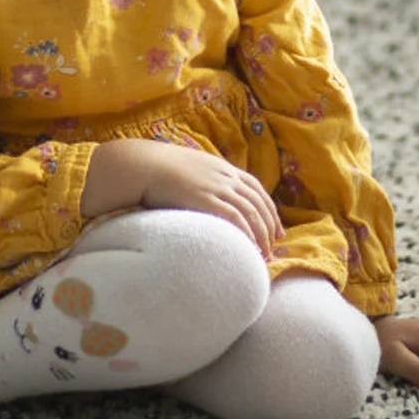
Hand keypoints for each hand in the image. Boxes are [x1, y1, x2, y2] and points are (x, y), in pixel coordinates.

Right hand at [81, 138, 281, 256]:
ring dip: (262, 235)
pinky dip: (247, 234)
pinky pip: (236, 218)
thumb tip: (201, 194)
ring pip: (251, 212)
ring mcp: (217, 187)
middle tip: (274, 246)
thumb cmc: (158, 167)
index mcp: (222, 167)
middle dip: (269, 226)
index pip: (256, 189)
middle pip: (258, 202)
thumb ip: (201, 178)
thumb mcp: (187, 167)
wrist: (142, 164)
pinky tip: (250, 248)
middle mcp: (225, 176)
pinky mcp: (207, 199)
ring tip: (264, 254)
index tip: (276, 228)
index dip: (269, 210)